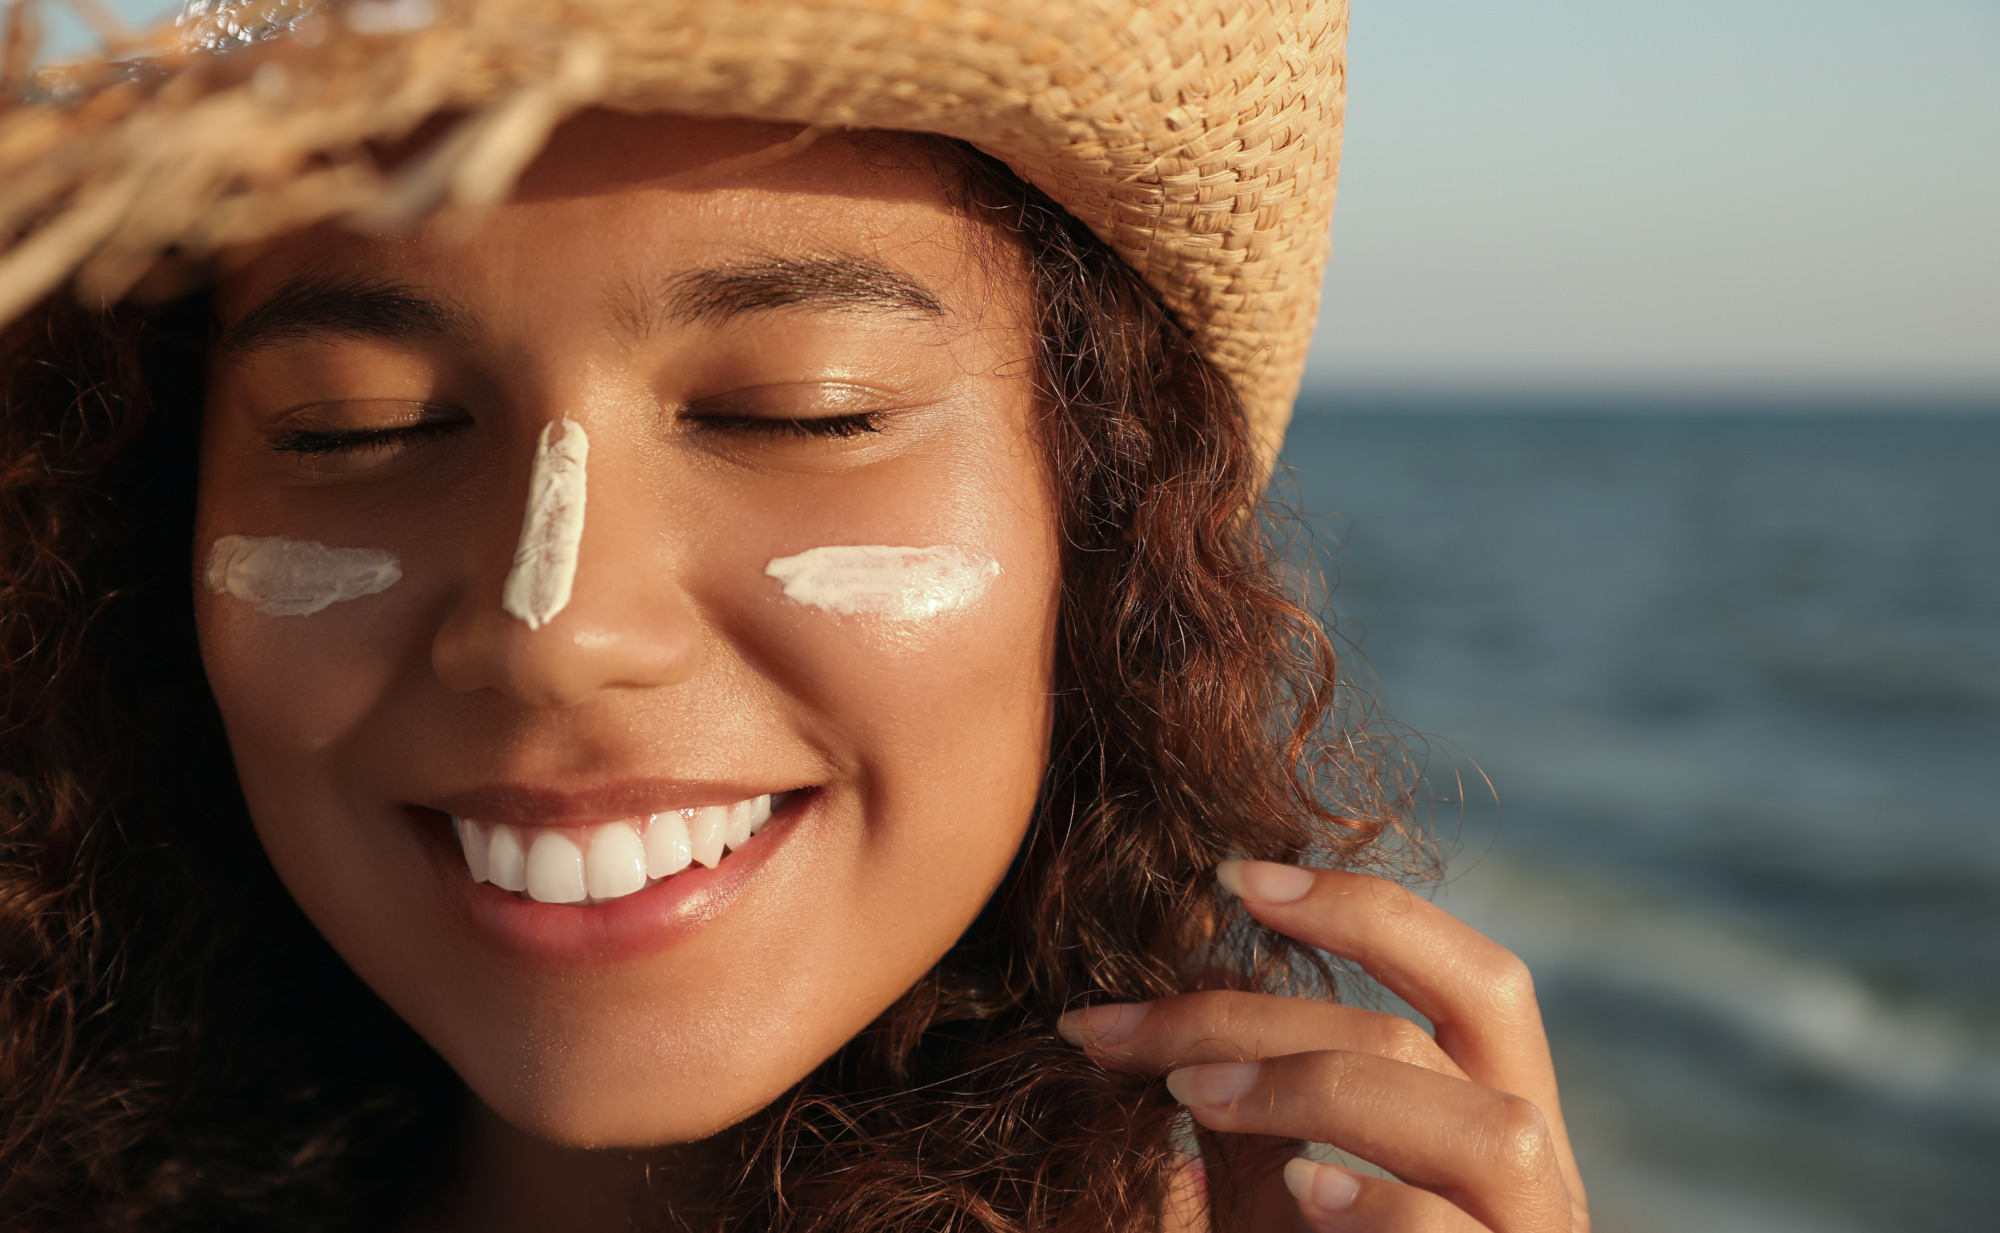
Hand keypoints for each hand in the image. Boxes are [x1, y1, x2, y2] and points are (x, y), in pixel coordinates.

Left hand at [1057, 861, 1588, 1231]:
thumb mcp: (1276, 1200)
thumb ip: (1250, 1118)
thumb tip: (1162, 1018)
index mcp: (1493, 1121)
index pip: (1476, 979)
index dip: (1368, 908)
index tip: (1232, 876)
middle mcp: (1540, 1180)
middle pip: (1443, 1037)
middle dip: (1268, 1012)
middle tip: (1124, 1030)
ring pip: (1488, 1130)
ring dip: (1327, 1091)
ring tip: (1194, 1099)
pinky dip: (1384, 1207)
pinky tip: (1301, 1193)